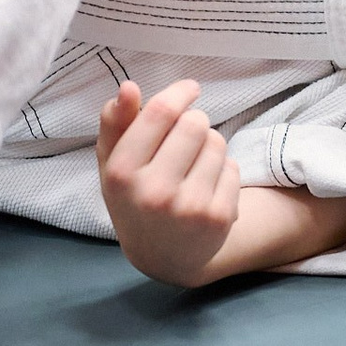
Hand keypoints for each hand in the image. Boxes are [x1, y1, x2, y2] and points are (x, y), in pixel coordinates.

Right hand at [97, 79, 240, 286]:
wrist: (162, 256)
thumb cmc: (134, 196)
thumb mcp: (112, 162)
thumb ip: (114, 122)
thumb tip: (129, 88)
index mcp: (122, 172)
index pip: (159, 113)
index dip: (179, 93)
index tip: (190, 88)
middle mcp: (154, 192)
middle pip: (194, 123)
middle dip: (194, 121)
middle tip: (186, 136)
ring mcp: (189, 207)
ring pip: (216, 142)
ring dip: (209, 144)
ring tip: (193, 164)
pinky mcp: (219, 218)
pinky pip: (232, 166)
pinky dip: (222, 168)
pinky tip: (206, 185)